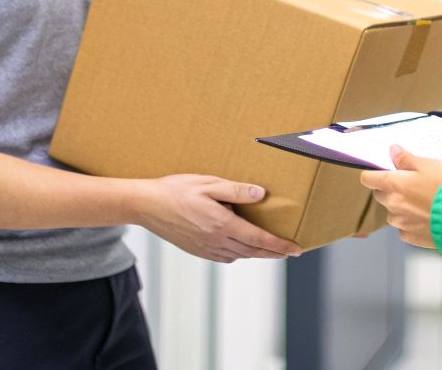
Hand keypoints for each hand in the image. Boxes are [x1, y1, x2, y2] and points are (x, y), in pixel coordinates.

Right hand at [133, 175, 303, 262]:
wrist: (145, 205)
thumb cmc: (175, 190)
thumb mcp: (208, 184)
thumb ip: (236, 191)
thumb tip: (260, 195)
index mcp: (222, 224)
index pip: (259, 239)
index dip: (280, 245)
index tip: (296, 249)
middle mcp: (216, 241)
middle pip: (252, 251)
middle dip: (274, 252)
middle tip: (290, 252)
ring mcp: (205, 248)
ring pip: (239, 255)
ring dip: (256, 254)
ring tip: (269, 250)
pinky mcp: (196, 250)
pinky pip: (224, 257)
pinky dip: (238, 254)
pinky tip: (240, 249)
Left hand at [358, 146, 441, 248]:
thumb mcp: (430, 164)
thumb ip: (407, 159)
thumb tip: (394, 152)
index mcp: (394, 185)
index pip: (368, 179)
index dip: (374, 174)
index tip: (382, 172)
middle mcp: (394, 205)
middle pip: (380, 195)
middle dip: (390, 189)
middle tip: (410, 184)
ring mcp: (402, 223)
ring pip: (393, 213)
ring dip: (401, 207)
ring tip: (423, 201)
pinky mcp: (413, 237)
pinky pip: (404, 228)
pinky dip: (411, 222)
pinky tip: (427, 216)